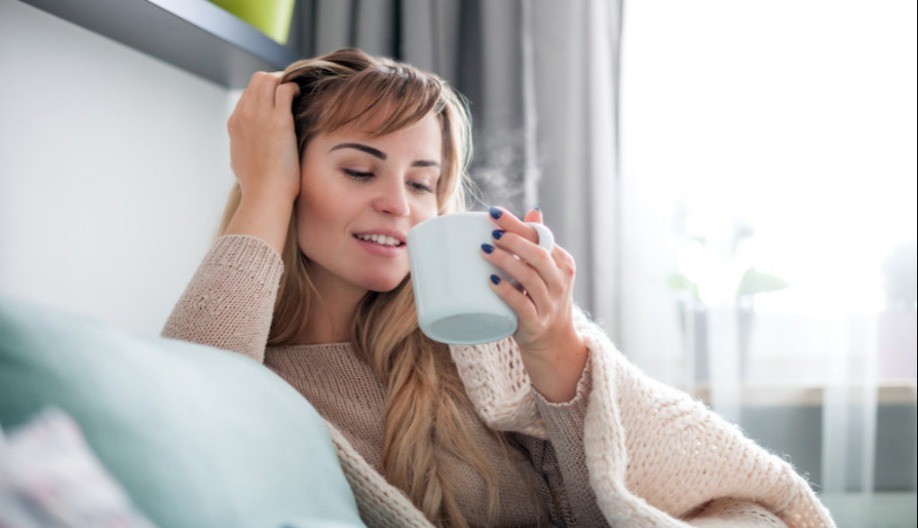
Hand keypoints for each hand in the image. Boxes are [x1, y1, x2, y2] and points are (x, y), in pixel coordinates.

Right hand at [226, 71, 301, 202]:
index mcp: (235, 124)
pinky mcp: (279, 120)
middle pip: (257, 80)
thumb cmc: (257, 185)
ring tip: (296, 93)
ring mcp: (260, 115)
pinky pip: (285, 89)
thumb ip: (243, 147)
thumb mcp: (241, 161)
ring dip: (285, 81)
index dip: (265, 93)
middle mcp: (245, 115)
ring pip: (269, 79)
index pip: (248, 94)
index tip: (278, 100)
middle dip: (275, 80)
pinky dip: (294, 88)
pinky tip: (301, 98)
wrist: (264, 194)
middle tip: (290, 91)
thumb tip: (248, 147)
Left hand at [481, 206, 586, 400]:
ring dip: (506, 262)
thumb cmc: (542, 299)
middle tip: (491, 234)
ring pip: (530, 278)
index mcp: (563, 264)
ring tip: (485, 251)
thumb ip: (538, 243)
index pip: (542, 237)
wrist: (553, 342)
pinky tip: (491, 282)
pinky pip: (521, 305)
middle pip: (539, 254)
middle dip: (513, 241)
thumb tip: (533, 212)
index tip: (494, 213)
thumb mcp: (545, 271)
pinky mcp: (536, 323)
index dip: (517, 224)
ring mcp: (549, 304)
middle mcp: (560, 282)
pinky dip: (506, 291)